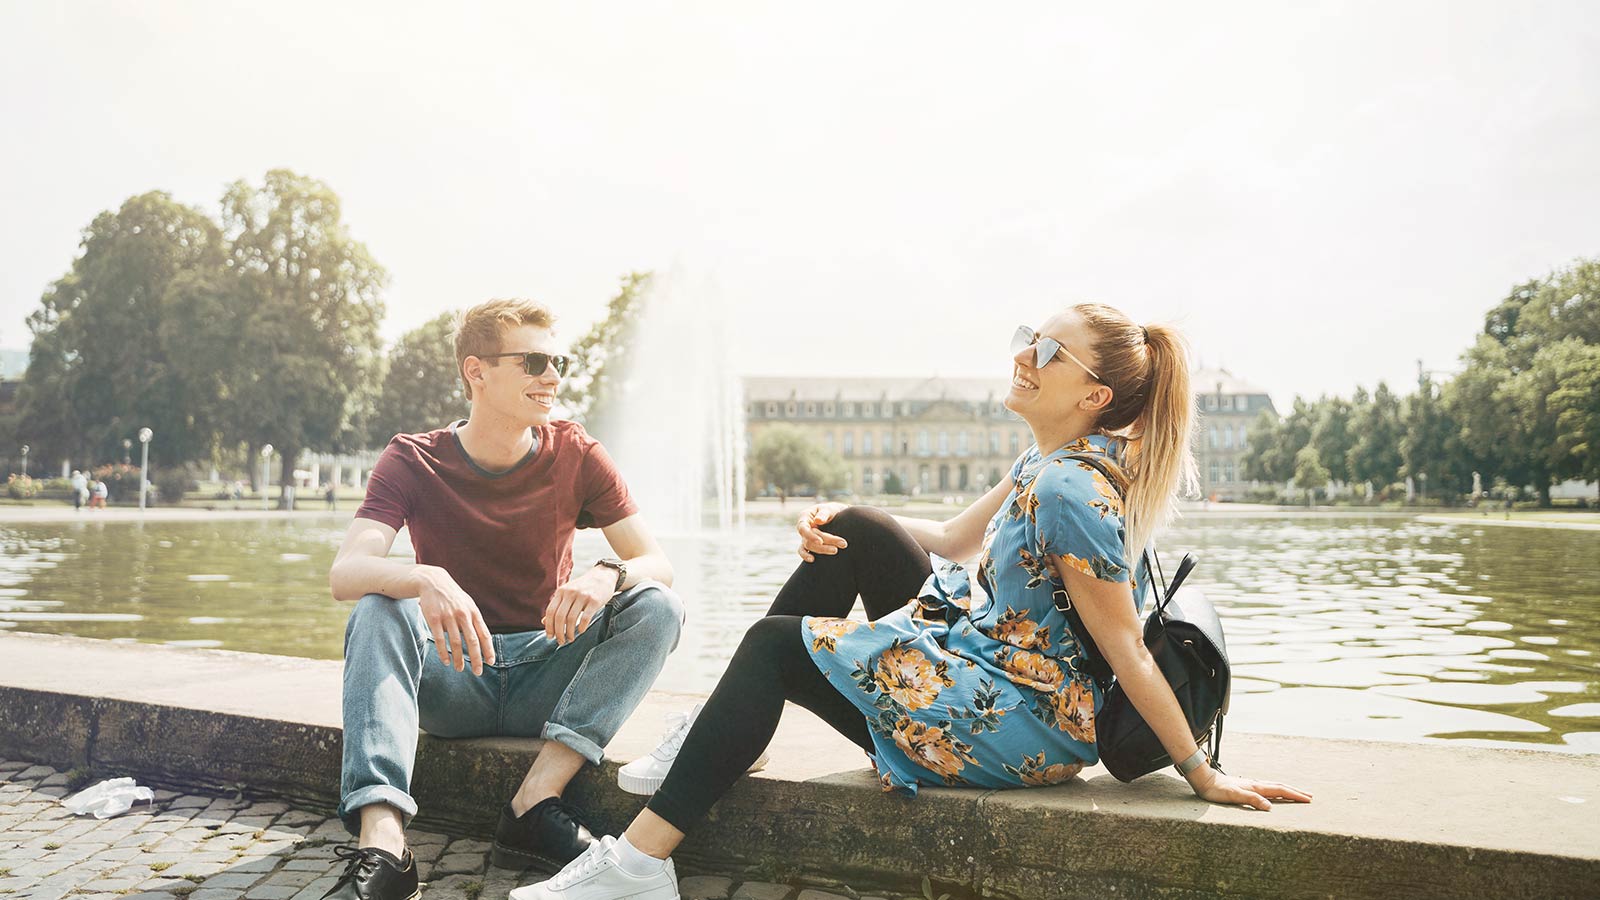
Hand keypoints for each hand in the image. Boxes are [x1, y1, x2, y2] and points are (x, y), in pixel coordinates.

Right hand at [417, 566, 495, 675]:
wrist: (433, 582)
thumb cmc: (453, 597)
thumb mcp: (468, 604)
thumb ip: (475, 621)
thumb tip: (484, 640)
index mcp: (474, 612)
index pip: (484, 634)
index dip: (488, 649)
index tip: (491, 662)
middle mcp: (463, 615)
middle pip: (472, 641)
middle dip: (476, 658)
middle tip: (478, 672)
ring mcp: (448, 617)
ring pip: (456, 643)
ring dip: (459, 659)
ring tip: (459, 669)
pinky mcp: (434, 619)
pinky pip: (440, 639)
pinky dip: (444, 653)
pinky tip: (446, 661)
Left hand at [543, 566, 614, 645]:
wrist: (603, 576)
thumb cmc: (583, 588)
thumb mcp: (568, 594)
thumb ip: (557, 606)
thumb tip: (544, 622)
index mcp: (561, 591)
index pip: (550, 611)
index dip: (549, 626)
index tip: (550, 636)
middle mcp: (570, 593)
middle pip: (559, 617)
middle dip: (558, 632)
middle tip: (560, 641)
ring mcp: (583, 596)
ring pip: (571, 619)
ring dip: (569, 632)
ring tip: (570, 638)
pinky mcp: (594, 600)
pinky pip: (585, 618)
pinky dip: (582, 627)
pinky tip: (581, 631)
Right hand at [796, 502, 850, 561]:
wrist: (838, 516)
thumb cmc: (832, 511)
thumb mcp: (830, 509)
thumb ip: (824, 514)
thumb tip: (818, 520)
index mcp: (805, 516)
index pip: (803, 528)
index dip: (810, 536)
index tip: (820, 541)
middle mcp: (803, 527)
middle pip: (809, 538)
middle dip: (826, 542)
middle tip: (843, 543)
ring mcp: (805, 536)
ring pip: (810, 546)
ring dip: (823, 549)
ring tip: (836, 550)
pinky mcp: (809, 544)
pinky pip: (804, 551)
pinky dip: (806, 556)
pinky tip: (812, 560)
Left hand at [1187, 766, 1311, 810]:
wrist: (1204, 781)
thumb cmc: (1217, 790)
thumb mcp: (1234, 796)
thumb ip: (1252, 800)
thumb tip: (1270, 807)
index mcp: (1256, 787)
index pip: (1280, 790)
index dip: (1295, 795)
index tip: (1308, 799)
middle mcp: (1256, 784)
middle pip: (1280, 787)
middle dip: (1296, 792)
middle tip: (1309, 796)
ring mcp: (1251, 785)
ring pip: (1274, 787)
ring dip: (1287, 791)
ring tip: (1297, 794)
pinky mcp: (1246, 787)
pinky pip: (1266, 789)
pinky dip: (1276, 791)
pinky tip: (1274, 794)